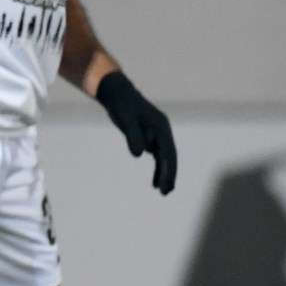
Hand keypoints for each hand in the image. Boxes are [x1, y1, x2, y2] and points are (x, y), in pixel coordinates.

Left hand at [95, 71, 176, 194]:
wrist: (117, 93)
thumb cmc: (121, 105)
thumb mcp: (126, 120)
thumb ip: (133, 136)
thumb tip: (140, 155)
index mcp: (161, 127)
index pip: (168, 153)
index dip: (168, 170)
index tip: (165, 184)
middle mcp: (162, 131)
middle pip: (169, 157)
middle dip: (168, 175)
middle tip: (165, 193)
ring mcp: (157, 134)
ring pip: (163, 158)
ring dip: (163, 173)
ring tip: (162, 191)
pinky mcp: (149, 136)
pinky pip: (156, 156)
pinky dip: (157, 168)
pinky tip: (154, 180)